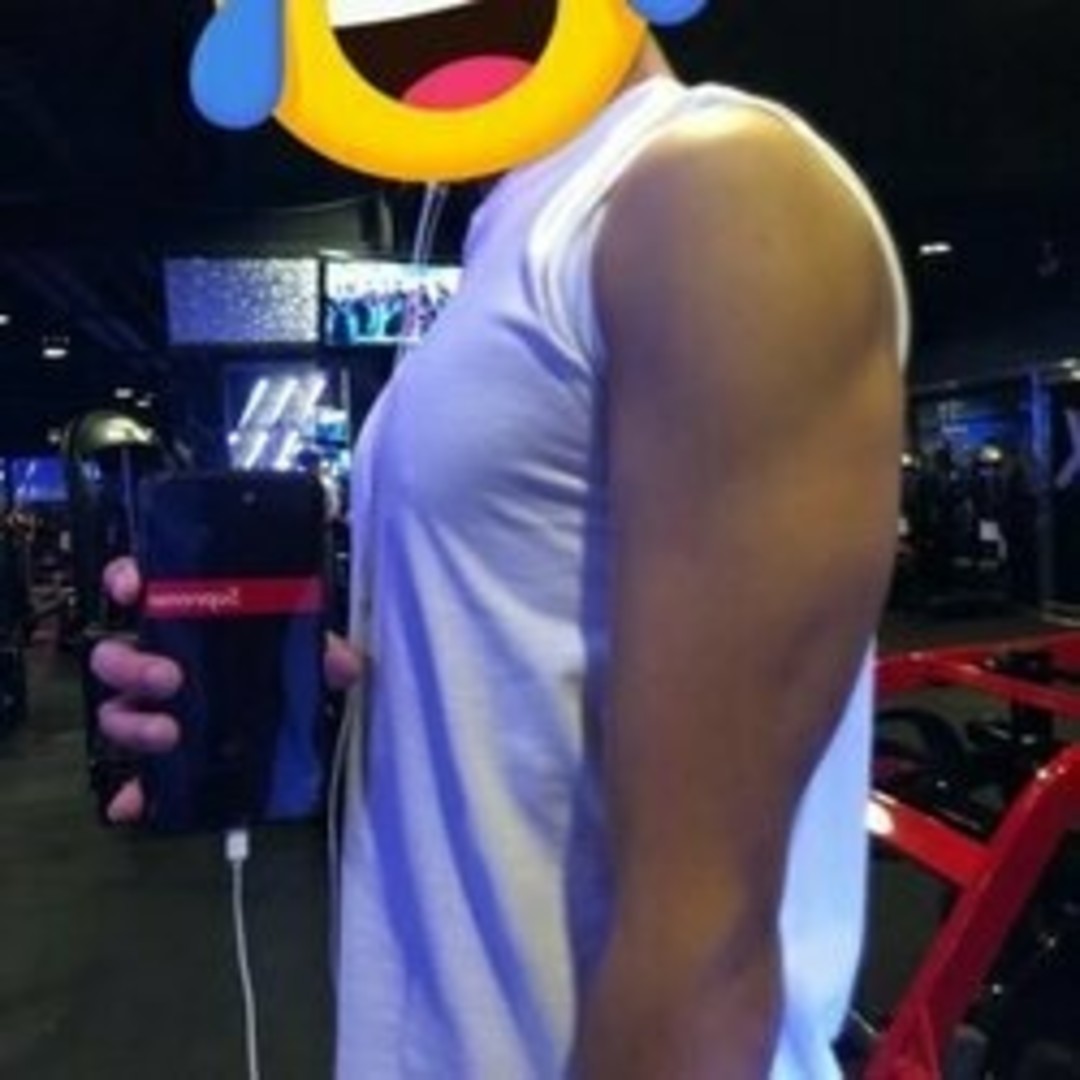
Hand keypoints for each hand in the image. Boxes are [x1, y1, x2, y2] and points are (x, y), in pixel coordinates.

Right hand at [90, 556, 363, 823]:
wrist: (285, 725)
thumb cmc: (278, 666)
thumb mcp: (299, 649)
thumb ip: (320, 649)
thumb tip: (344, 663)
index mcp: (186, 621)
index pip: (140, 588)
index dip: (127, 581)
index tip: (134, 589)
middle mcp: (159, 659)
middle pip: (118, 655)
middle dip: (134, 665)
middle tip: (169, 677)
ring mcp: (154, 706)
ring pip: (118, 710)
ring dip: (134, 723)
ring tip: (167, 733)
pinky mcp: (160, 753)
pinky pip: (137, 774)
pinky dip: (136, 790)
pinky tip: (136, 802)